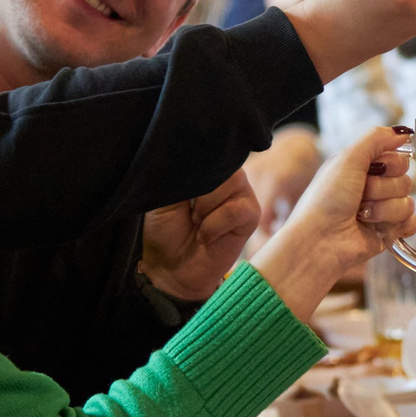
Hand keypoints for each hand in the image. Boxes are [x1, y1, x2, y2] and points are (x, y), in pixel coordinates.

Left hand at [139, 170, 258, 303]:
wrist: (172, 267)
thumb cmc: (166, 231)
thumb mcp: (163, 197)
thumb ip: (183, 175)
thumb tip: (201, 158)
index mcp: (204, 167)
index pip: (207, 149)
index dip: (194, 166)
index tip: (180, 191)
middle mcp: (226, 175)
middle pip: (221, 163)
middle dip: (198, 189)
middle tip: (187, 212)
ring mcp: (242, 193)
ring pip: (231, 182)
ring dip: (205, 207)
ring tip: (196, 222)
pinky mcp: (251, 214)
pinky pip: (237, 210)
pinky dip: (216, 224)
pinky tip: (206, 235)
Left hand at [248, 126, 415, 319]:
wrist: (320, 240)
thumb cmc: (326, 199)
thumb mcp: (347, 158)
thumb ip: (376, 139)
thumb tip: (403, 132)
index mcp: (364, 167)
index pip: (398, 158)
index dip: (390, 165)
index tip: (372, 171)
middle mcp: (374, 188)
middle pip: (406, 180)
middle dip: (383, 189)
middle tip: (361, 196)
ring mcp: (382, 211)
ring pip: (408, 203)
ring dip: (384, 210)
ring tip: (361, 216)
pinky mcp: (388, 233)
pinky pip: (411, 224)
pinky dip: (397, 226)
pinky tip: (380, 229)